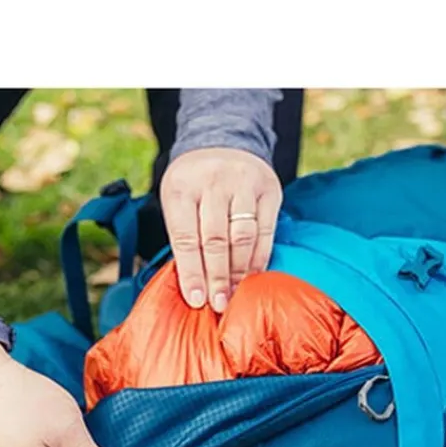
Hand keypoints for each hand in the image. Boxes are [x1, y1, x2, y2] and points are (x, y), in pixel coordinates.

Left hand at [160, 147, 281, 310]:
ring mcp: (243, 183)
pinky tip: (252, 276)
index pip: (186, 238)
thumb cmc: (194, 184)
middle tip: (218, 304)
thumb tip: (193, 286)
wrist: (223, 142)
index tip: (196, 300)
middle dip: (217, 277)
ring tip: (234, 294)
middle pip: (216, 240)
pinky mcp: (268, 189)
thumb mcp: (177, 200)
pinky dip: (259, 257)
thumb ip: (184, 237)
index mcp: (182, 187)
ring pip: (242, 236)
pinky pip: (265, 231)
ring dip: (239, 271)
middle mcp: (213, 182)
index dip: (191, 272)